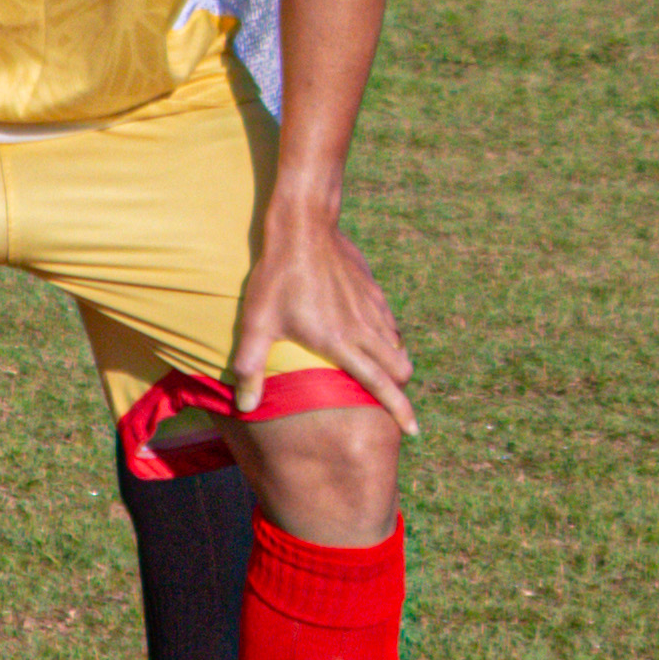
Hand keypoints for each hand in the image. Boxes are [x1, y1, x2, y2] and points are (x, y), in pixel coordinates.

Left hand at [234, 190, 417, 438]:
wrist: (303, 228)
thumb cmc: (277, 277)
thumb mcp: (257, 322)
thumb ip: (251, 365)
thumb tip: (245, 404)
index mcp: (341, 343)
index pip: (379, 385)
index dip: (398, 410)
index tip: (413, 431)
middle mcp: (364, 329)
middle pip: (399, 370)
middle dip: (399, 390)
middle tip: (388, 401)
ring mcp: (372, 309)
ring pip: (398, 347)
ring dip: (393, 364)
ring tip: (376, 373)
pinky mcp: (373, 292)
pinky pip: (390, 324)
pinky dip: (388, 339)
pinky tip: (367, 338)